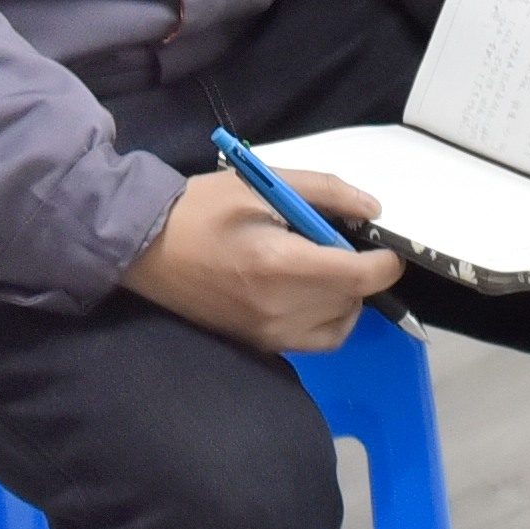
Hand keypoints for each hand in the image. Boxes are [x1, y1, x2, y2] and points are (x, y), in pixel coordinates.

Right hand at [125, 169, 400, 352]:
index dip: (386, 262)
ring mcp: (269, 334)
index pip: (360, 277)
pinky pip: (316, 340)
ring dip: (347, 298)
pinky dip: (327, 318)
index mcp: (281, 265)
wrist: (143, 249)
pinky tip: (308, 291)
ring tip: (322, 267)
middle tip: (340, 243)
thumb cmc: (201, 209)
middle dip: (361, 272)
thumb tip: (373, 210)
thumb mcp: (261, 184)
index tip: (385, 245)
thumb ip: (324, 192)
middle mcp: (280, 309)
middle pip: (354, 301)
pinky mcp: (260, 344)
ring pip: (340, 326)